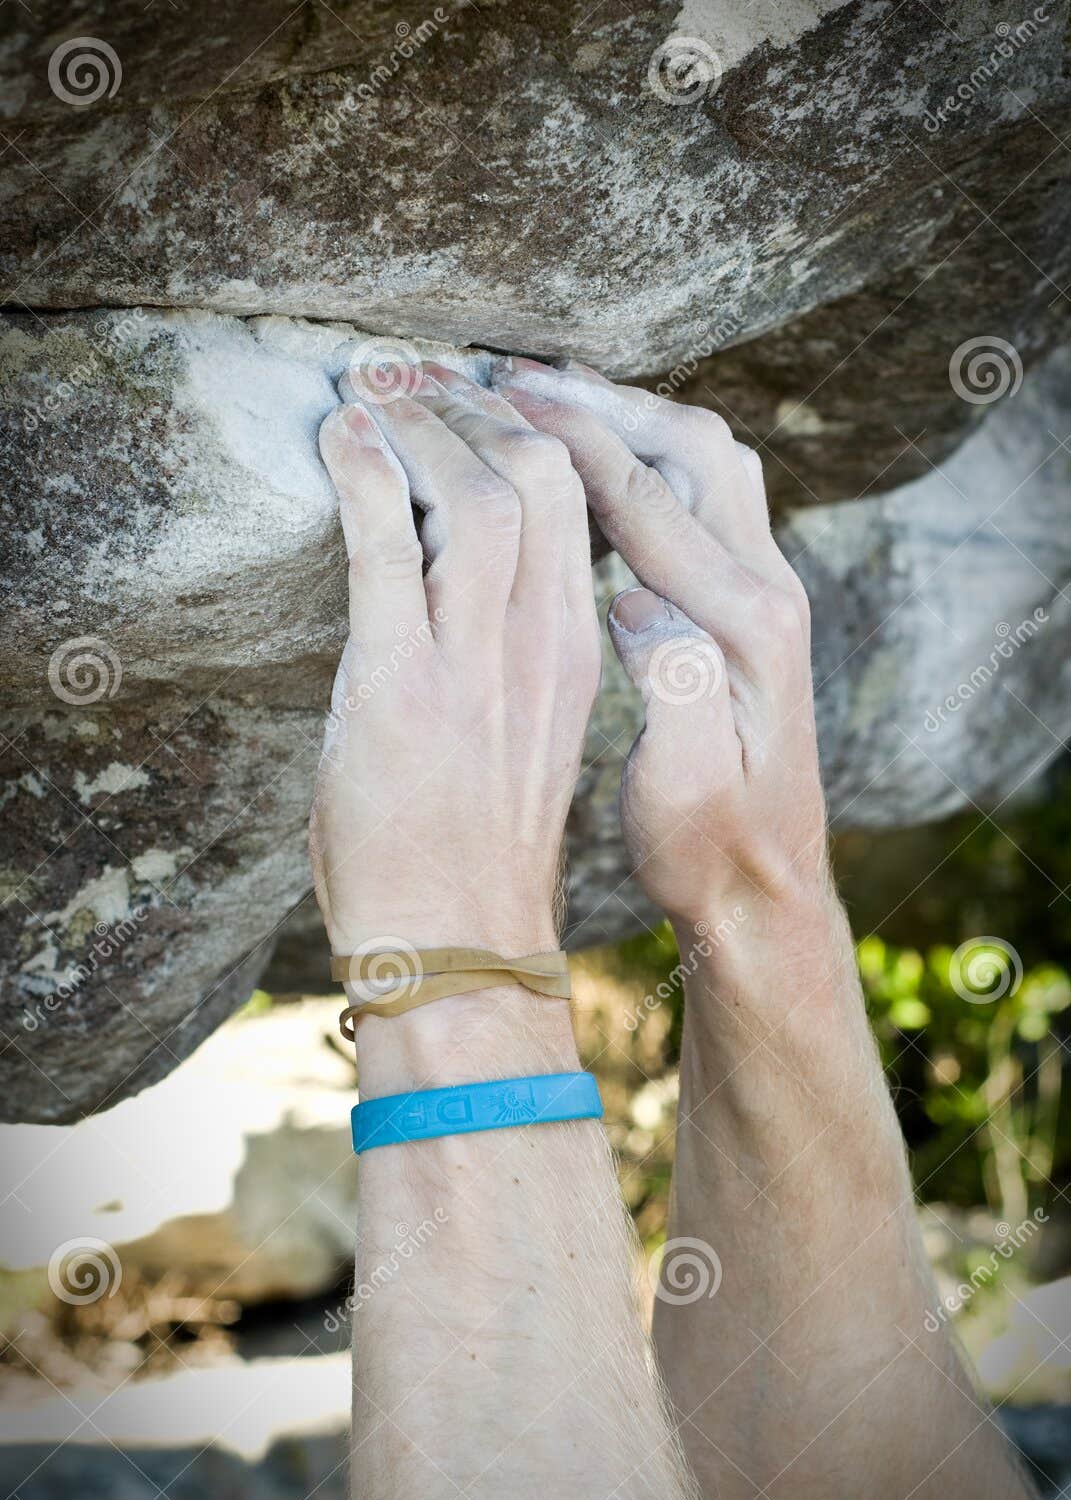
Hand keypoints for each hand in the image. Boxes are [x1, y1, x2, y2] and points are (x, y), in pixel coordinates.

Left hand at [313, 363, 600, 970]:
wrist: (456, 944)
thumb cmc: (476, 849)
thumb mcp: (526, 735)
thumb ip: (512, 656)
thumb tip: (461, 588)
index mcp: (574, 653)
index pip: (579, 504)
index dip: (529, 430)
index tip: (482, 396)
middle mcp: (539, 645)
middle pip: (538, 474)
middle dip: (476, 404)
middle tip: (419, 375)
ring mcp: (474, 663)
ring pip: (473, 491)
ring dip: (417, 423)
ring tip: (373, 393)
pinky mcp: (400, 685)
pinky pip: (385, 544)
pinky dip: (362, 473)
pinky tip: (339, 436)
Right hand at [490, 359, 828, 944]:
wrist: (767, 886)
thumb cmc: (709, 851)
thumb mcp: (685, 793)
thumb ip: (674, 690)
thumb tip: (637, 603)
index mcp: (743, 627)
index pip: (650, 500)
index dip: (575, 437)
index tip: (503, 393)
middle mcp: (768, 592)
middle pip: (691, 450)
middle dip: (604, 401)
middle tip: (518, 371)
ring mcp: (768, 593)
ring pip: (707, 463)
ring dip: (632, 418)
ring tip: (551, 394)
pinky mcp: (755, 608)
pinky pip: (706, 498)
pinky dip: (649, 459)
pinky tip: (598, 462)